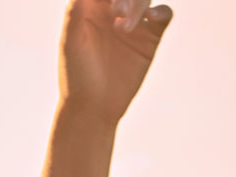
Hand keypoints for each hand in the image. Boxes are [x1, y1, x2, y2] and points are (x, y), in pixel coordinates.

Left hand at [59, 0, 174, 126]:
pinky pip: (163, 14)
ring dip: (138, 4)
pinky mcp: (150, 38)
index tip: (110, 7)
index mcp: (92, 6)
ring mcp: (133, 23)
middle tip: (118, 12)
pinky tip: (152, 17)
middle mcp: (113, 10)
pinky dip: (161, 11)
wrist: (94, 107)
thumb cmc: (77, 75)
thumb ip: (76, 10)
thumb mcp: (71, 40)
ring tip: (124, 28)